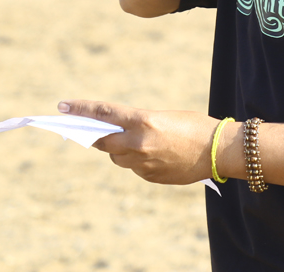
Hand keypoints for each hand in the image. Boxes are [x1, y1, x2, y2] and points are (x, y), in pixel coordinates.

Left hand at [59, 99, 218, 185]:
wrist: (220, 151)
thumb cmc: (197, 126)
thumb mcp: (165, 117)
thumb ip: (139, 125)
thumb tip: (119, 136)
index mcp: (143, 121)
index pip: (103, 114)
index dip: (81, 109)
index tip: (63, 106)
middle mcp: (138, 144)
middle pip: (102, 142)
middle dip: (93, 136)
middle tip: (85, 130)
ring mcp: (143, 163)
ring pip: (117, 158)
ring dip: (119, 150)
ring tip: (138, 142)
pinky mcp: (149, 177)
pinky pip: (134, 168)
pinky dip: (138, 161)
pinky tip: (157, 155)